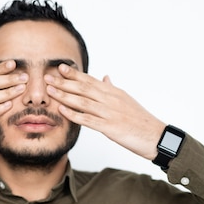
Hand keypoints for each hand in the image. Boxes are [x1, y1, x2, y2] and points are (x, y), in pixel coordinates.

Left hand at [46, 64, 165, 159]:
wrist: (156, 136)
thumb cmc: (141, 120)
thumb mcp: (127, 100)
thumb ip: (113, 89)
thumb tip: (106, 77)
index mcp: (114, 92)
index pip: (91, 80)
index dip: (74, 74)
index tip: (60, 67)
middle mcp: (110, 99)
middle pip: (83, 88)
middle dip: (64, 82)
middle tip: (47, 77)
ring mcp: (110, 113)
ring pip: (83, 101)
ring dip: (65, 95)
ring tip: (50, 91)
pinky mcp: (110, 127)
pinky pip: (88, 119)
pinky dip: (74, 114)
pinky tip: (62, 110)